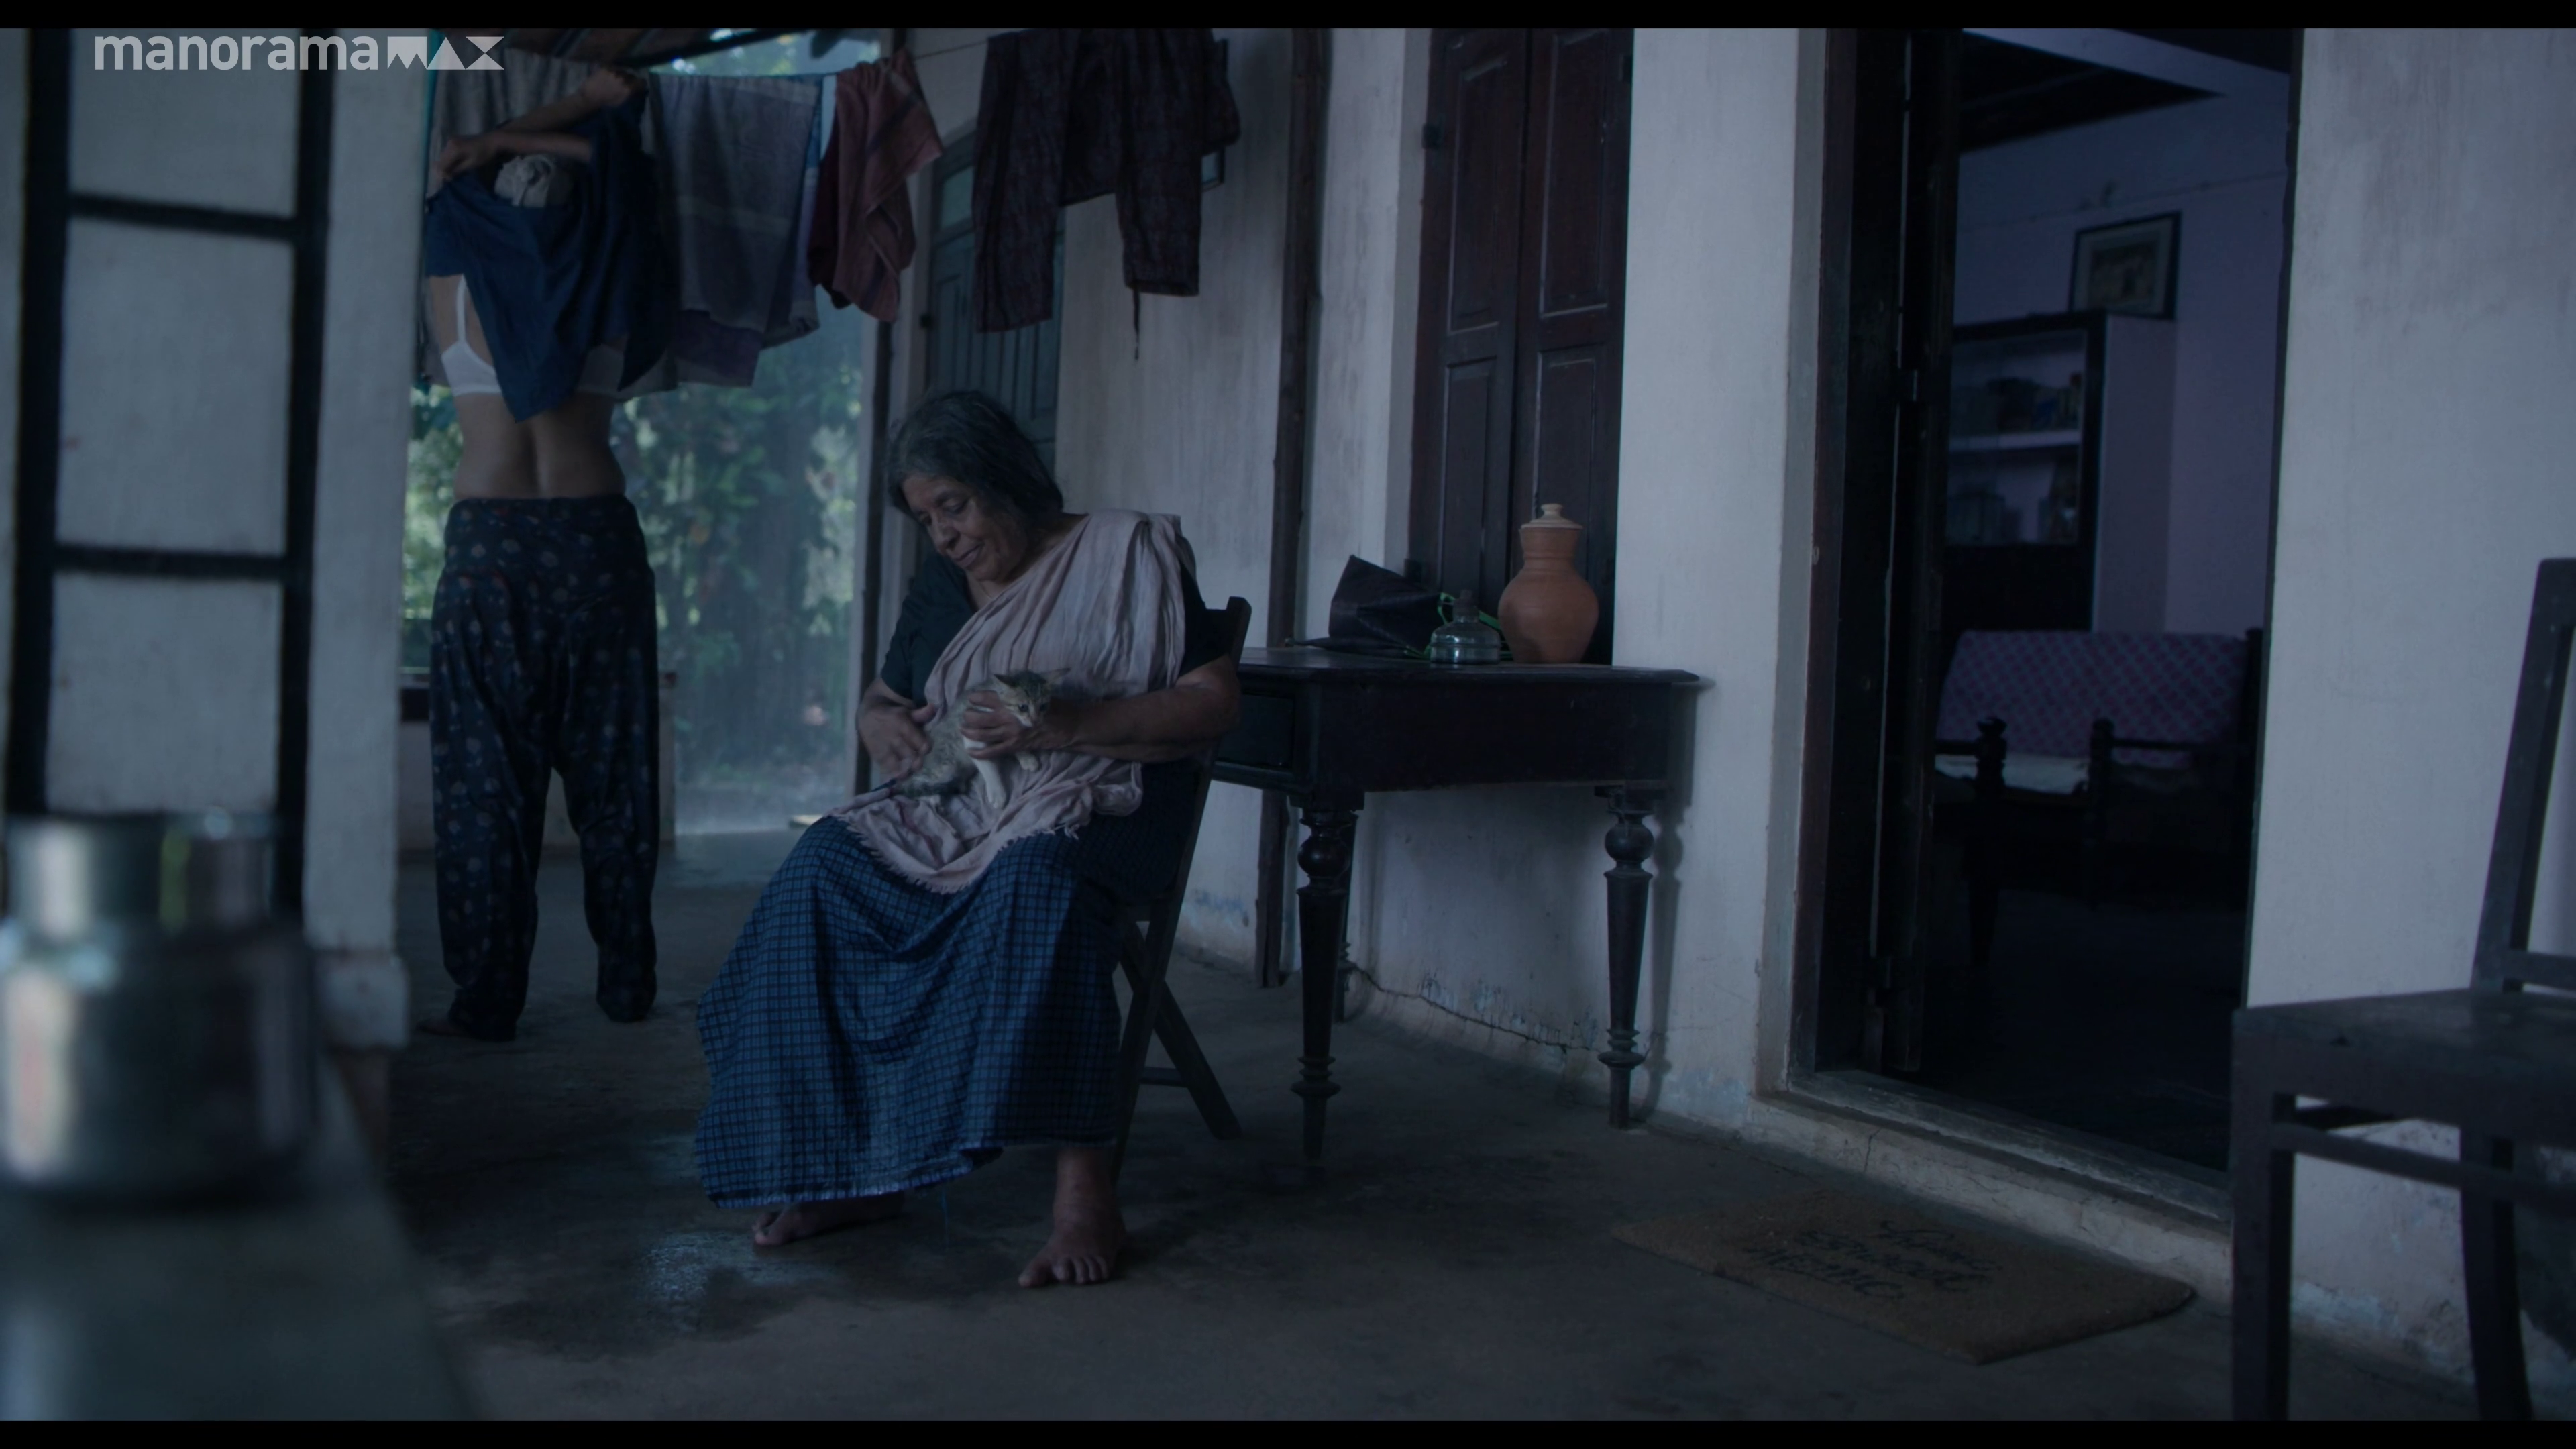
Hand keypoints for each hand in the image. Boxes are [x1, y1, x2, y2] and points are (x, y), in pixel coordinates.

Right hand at [433, 131, 510, 182]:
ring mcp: (451, 141)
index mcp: (453, 149)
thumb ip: (457, 170)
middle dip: (443, 170)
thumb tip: (446, 178)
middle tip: (449, 179)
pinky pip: (448, 152)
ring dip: (446, 165)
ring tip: (451, 174)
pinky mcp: (454, 141)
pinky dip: (449, 160)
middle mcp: (449, 143)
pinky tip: (453, 166)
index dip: (443, 174)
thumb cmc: (484, 154)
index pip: (442, 165)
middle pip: (441, 160)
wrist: (492, 141)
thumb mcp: (471, 164)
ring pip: (443, 156)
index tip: (446, 183)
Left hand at [579, 65, 645, 109]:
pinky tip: (608, 75)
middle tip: (625, 83)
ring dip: (621, 74)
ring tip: (615, 79)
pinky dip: (612, 71)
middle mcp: (622, 78)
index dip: (641, 83)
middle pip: (631, 75)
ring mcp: (613, 71)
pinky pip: (613, 67)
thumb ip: (631, 94)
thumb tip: (638, 90)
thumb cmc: (606, 103)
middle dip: (629, 79)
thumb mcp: (622, 102)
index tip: (639, 85)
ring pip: (622, 70)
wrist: (590, 98)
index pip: (641, 81)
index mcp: (628, 88)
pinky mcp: (605, 67)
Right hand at [858, 700, 935, 778]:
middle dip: (916, 761)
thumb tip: (934, 707)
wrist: (868, 716)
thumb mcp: (906, 712)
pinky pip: (885, 766)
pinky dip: (893, 773)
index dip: (924, 747)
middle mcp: (892, 736)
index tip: (926, 750)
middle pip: (908, 753)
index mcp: (902, 724)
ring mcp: (883, 746)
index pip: (916, 739)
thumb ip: (921, 714)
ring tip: (910, 773)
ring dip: (905, 770)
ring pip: (896, 762)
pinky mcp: (876, 754)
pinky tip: (900, 776)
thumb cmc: (893, 715)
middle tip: (920, 764)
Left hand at [959, 690, 1077, 756]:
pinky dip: (979, 753)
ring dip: (969, 732)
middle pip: (979, 718)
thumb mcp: (1037, 691)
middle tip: (966, 715)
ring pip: (982, 735)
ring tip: (963, 729)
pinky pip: (993, 752)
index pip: (986, 698)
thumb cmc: (1054, 706)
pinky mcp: (1015, 746)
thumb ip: (1019, 690)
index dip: (976, 698)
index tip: (972, 699)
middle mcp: (1009, 717)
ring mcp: (1011, 734)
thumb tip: (1005, 685)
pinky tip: (970, 752)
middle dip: (968, 716)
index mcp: (1013, 701)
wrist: (1069, 726)